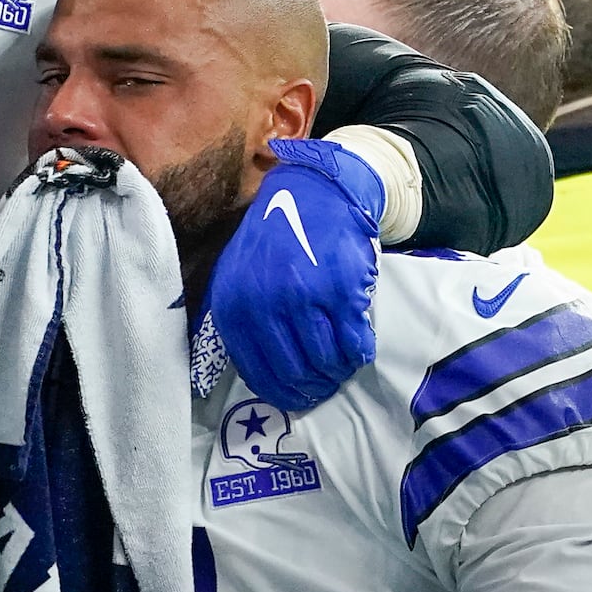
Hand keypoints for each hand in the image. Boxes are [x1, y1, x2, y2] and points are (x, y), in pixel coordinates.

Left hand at [208, 139, 381, 412]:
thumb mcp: (234, 275)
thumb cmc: (274, 240)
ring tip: (343, 366)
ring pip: (325, 361)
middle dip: (315, 386)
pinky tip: (359, 349)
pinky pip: (352, 341)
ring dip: (338, 372)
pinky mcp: (339, 289)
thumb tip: (231, 373)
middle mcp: (264, 304)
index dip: (284, 394)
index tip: (301, 397)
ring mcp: (303, 297)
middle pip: (295, 372)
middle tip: (328, 383)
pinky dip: (359, 352)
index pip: (259, 373)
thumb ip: (233, 319)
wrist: (314, 193)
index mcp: (234, 306)